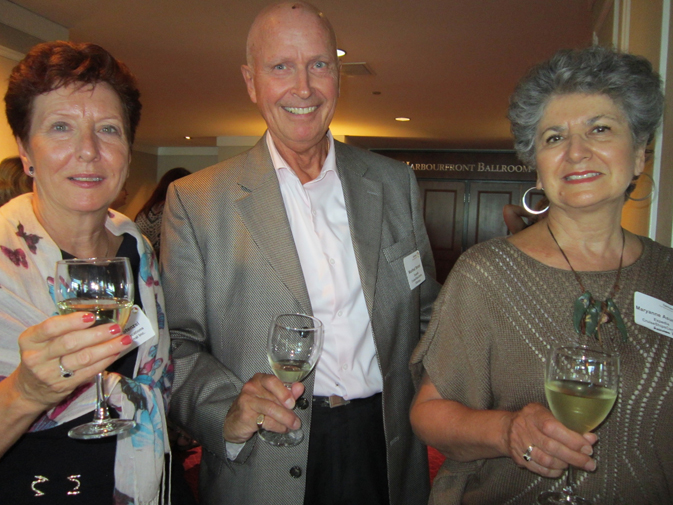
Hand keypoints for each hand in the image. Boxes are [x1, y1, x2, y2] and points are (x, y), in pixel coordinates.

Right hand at [13, 312, 131, 411]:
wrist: (30, 389)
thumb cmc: (42, 355)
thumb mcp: (41, 339)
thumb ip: (61, 328)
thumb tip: (96, 314)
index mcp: (30, 340)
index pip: (50, 328)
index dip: (72, 321)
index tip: (91, 316)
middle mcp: (37, 357)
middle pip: (70, 343)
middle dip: (97, 334)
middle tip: (115, 328)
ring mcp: (50, 374)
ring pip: (83, 358)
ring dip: (107, 348)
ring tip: (123, 340)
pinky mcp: (64, 386)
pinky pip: (89, 371)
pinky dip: (105, 361)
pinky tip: (116, 352)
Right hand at [223, 373, 303, 443]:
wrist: (233, 421)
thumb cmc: (255, 406)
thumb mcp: (270, 396)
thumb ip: (286, 392)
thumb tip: (300, 388)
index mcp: (259, 379)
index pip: (272, 381)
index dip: (284, 392)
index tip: (293, 402)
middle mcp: (251, 387)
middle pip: (273, 398)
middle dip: (287, 411)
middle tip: (296, 420)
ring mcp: (247, 401)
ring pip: (270, 410)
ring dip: (285, 420)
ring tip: (293, 425)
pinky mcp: (245, 416)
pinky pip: (266, 421)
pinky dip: (277, 426)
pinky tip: (282, 429)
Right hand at [505, 403, 596, 477]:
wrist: (506, 428)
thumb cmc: (533, 419)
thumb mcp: (548, 414)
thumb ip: (569, 424)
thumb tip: (591, 439)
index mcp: (534, 414)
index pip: (553, 427)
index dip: (572, 439)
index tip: (587, 447)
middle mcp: (525, 429)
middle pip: (551, 447)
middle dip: (574, 457)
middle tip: (589, 463)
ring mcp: (521, 445)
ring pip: (546, 460)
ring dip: (564, 464)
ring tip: (575, 464)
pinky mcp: (519, 458)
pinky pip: (539, 469)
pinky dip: (553, 471)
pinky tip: (561, 468)